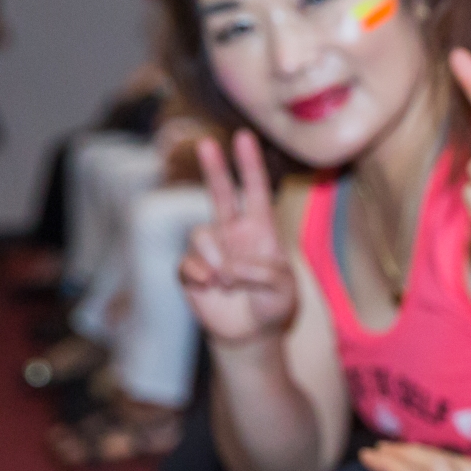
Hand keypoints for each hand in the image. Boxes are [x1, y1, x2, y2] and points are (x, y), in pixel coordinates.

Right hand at [179, 131, 296, 346]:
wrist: (252, 334)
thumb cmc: (274, 306)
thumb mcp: (282, 288)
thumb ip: (260, 272)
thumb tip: (225, 267)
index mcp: (261, 229)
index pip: (256, 190)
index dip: (250, 164)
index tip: (244, 136)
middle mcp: (233, 233)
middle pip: (220, 193)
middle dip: (214, 168)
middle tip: (206, 141)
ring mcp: (210, 250)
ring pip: (201, 235)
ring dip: (217, 260)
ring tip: (229, 283)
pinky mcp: (191, 270)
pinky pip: (187, 263)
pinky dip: (200, 276)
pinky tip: (212, 288)